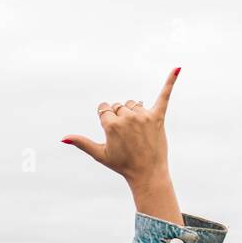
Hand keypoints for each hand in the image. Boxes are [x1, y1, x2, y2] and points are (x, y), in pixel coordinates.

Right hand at [62, 67, 183, 224]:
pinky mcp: (158, 117)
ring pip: (133, 104)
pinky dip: (171, 81)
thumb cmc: (122, 165)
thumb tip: (63, 138)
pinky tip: (178, 68)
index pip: (104, 110)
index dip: (106, 120)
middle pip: (118, 106)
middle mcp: (127, 118)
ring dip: (133, 112)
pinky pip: (164, 95)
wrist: (147, 173)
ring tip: (137, 131)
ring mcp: (143, 116)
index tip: (112, 132)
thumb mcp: (99, 154)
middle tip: (126, 137)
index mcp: (111, 125)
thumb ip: (82, 142)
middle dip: (119, 117)